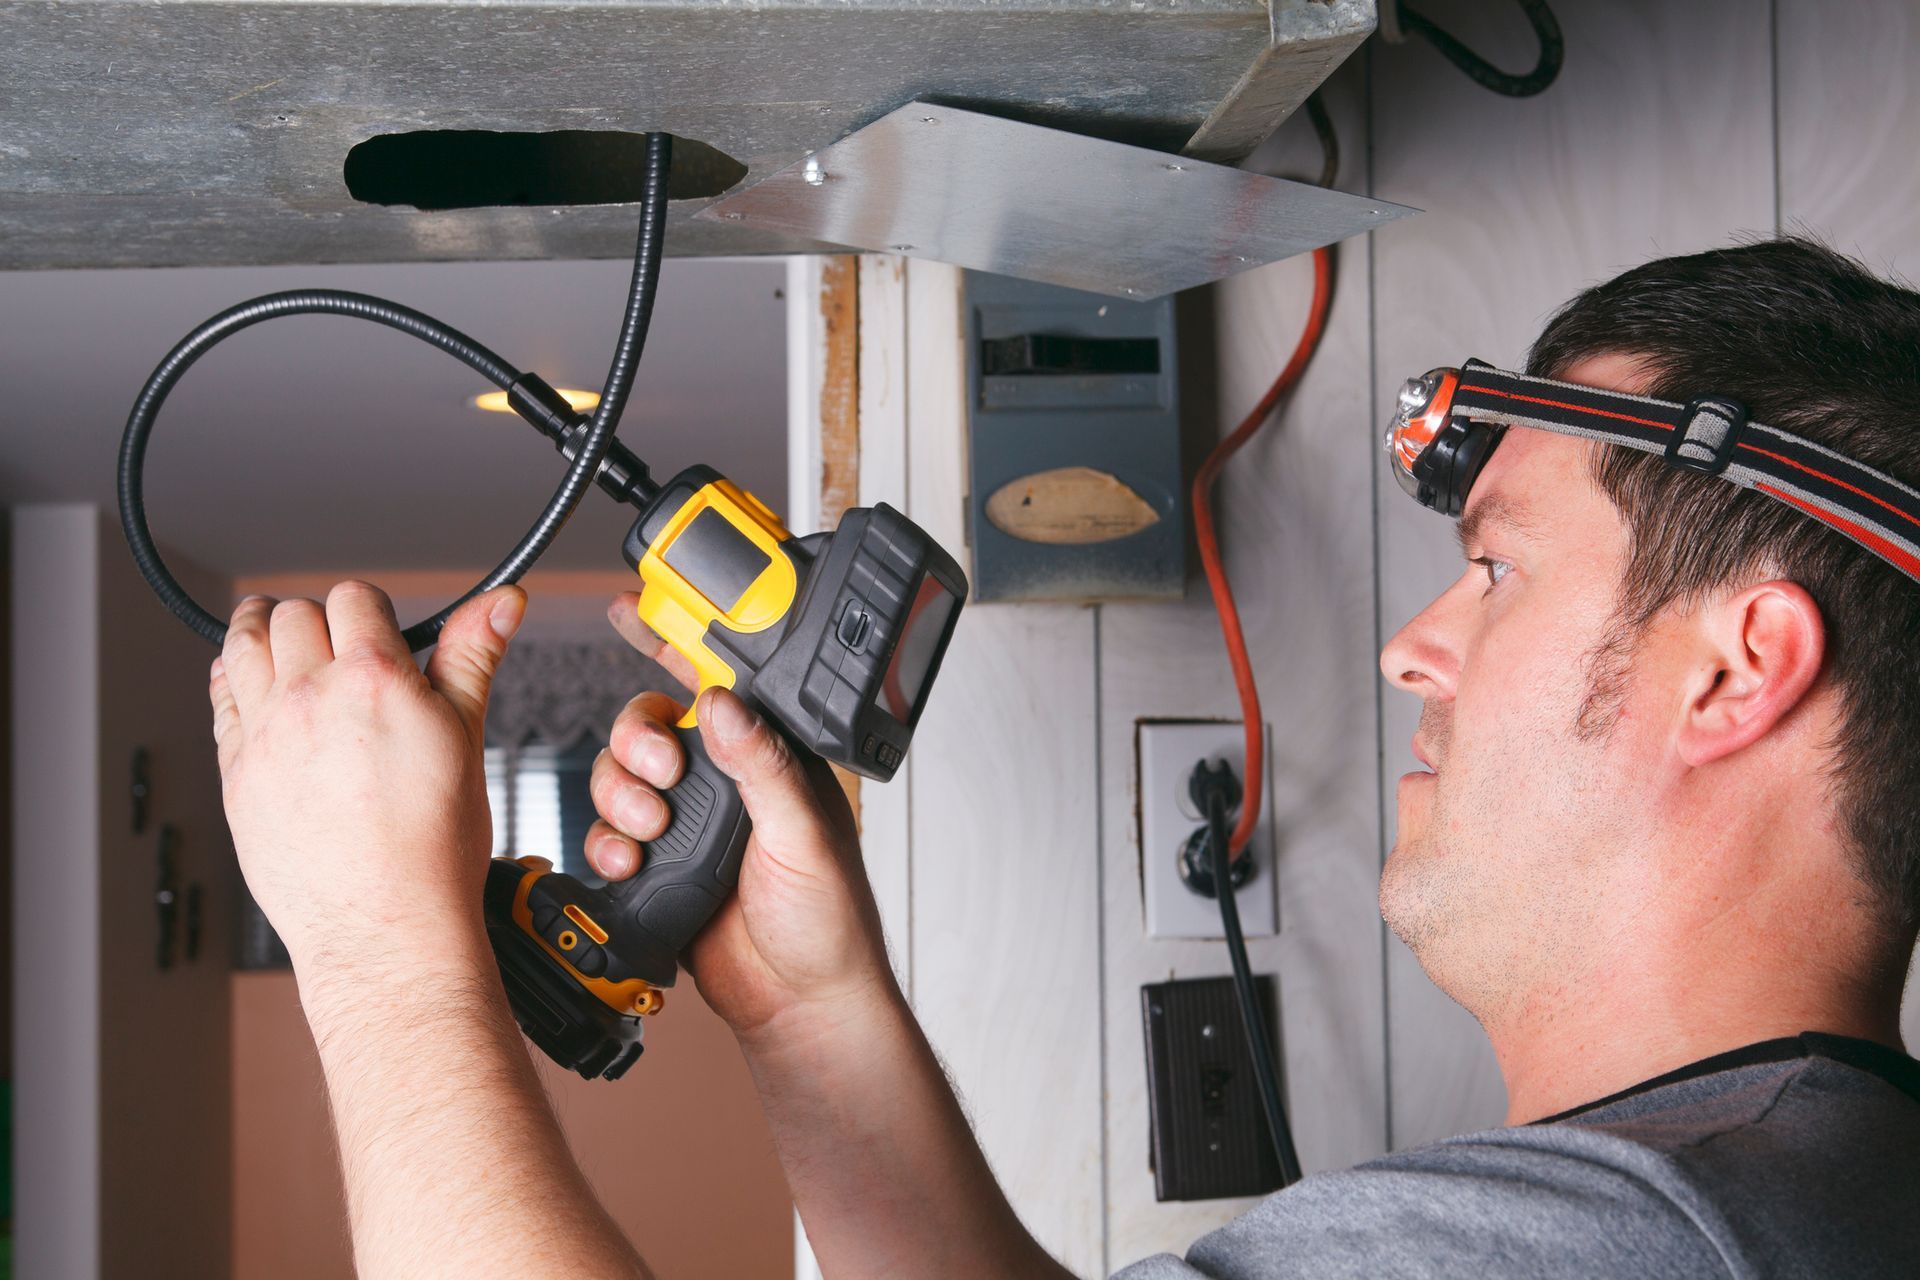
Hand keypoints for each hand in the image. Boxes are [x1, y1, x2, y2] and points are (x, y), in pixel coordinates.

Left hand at [208, 582, 523, 975]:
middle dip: (316, 619)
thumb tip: (502, 602)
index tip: (375, 626)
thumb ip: (474, 656)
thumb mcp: (465, 735)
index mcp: (373, 680)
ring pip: (243, 647)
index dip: (369, 608)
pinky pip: (219, 702)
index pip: (354, 598)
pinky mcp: (236, 774)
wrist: (385, 923)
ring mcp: (265, 736)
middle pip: (292, 615)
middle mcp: (310, 698)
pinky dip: (232, 682)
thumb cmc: (433, 844)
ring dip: (258, 632)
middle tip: (331, 638)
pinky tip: (247, 686)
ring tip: (272, 635)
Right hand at [585, 593, 895, 1039]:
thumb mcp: (806, 834)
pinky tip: (631, 863)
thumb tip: (724, 705)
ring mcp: (688, 823)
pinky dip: (608, 843)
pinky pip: (608, 834)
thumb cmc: (831, 923)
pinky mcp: (659, 865)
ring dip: (620, 793)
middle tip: (661, 769)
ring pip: (621, 775)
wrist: (800, 1004)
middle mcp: (727, 782)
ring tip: (650, 829)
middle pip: (650, 724)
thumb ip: (764, 767)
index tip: (633, 608)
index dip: (675, 642)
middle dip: (637, 738)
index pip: (721, 684)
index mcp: (772, 759)